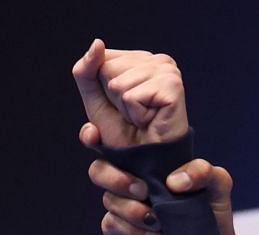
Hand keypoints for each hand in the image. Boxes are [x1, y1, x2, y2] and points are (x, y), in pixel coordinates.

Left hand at [71, 40, 187, 149]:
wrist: (149, 166)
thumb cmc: (126, 136)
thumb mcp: (96, 102)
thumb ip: (86, 72)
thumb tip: (97, 43)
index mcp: (141, 59)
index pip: (101, 59)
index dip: (103, 90)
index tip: (122, 106)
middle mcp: (157, 60)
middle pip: (107, 69)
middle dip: (113, 99)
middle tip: (134, 115)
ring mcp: (167, 70)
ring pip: (118, 84)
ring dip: (125, 110)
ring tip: (143, 118)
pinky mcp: (172, 85)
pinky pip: (132, 96)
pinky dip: (136, 115)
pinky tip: (151, 120)